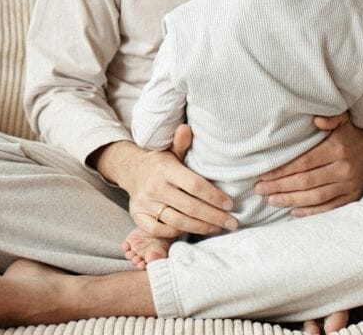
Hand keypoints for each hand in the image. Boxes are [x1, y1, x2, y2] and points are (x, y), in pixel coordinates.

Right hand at [98, 132, 236, 240]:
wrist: (131, 170)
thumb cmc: (160, 162)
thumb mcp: (170, 150)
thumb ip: (181, 143)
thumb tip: (187, 128)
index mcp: (165, 169)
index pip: (194, 186)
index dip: (214, 197)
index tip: (230, 204)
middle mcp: (154, 187)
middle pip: (189, 207)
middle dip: (214, 217)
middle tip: (232, 223)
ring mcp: (145, 203)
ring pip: (177, 221)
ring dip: (201, 227)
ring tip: (218, 228)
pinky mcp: (137, 215)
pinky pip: (159, 231)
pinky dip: (176, 233)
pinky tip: (192, 230)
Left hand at [253, 112, 362, 216]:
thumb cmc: (350, 134)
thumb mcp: (342, 120)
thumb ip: (330, 117)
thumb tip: (316, 119)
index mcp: (337, 149)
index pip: (304, 162)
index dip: (282, 170)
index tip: (264, 175)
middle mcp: (343, 169)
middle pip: (306, 181)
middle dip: (281, 187)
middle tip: (261, 190)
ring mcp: (349, 185)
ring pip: (316, 197)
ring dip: (291, 200)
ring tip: (272, 200)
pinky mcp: (352, 197)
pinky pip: (329, 207)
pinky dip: (311, 211)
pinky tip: (294, 212)